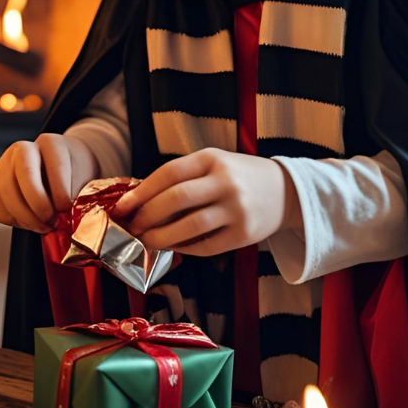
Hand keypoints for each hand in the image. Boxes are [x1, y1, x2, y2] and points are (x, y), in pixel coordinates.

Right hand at [0, 134, 98, 233]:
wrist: (63, 169)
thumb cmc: (75, 174)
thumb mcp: (85, 178)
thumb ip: (77, 196)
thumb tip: (66, 219)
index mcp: (50, 143)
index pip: (54, 165)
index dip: (61, 192)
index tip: (67, 208)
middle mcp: (21, 149)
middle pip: (24, 175)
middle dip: (39, 204)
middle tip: (52, 222)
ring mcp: (4, 165)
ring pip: (7, 194)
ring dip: (27, 218)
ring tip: (45, 226)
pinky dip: (14, 221)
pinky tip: (32, 222)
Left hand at [111, 148, 301, 256]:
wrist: (286, 191)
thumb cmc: (238, 176)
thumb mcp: (213, 164)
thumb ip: (182, 177)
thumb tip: (139, 200)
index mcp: (212, 159)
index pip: (169, 173)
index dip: (141, 191)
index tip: (122, 206)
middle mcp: (225, 182)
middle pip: (176, 200)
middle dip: (146, 216)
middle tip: (131, 227)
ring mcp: (236, 209)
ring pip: (189, 227)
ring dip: (161, 237)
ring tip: (146, 241)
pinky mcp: (244, 235)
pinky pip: (206, 246)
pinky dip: (184, 248)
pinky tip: (174, 247)